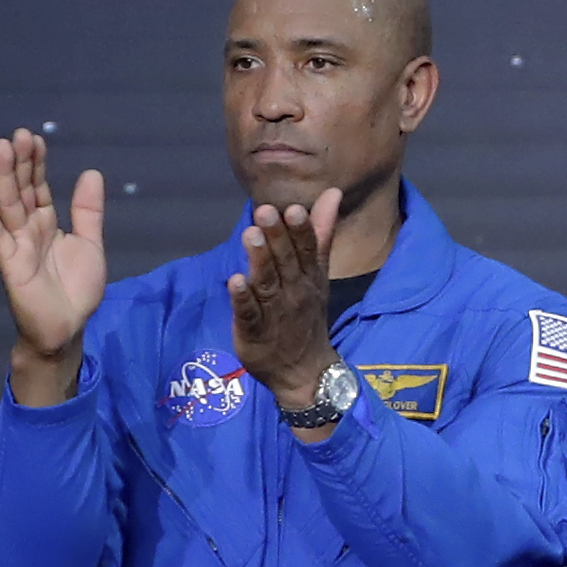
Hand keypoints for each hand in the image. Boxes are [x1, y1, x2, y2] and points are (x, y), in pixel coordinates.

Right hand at [0, 129, 109, 404]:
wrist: (67, 329)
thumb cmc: (76, 290)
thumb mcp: (90, 244)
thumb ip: (88, 211)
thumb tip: (91, 172)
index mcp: (46, 223)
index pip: (38, 186)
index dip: (36, 164)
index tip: (35, 138)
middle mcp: (28, 229)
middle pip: (21, 190)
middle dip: (20, 163)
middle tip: (18, 134)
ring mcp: (16, 245)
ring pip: (8, 205)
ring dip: (3, 177)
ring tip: (2, 148)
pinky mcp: (10, 264)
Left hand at [229, 189, 342, 416]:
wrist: (305, 372)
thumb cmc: (307, 315)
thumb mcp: (319, 275)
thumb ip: (321, 235)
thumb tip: (331, 194)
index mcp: (309, 277)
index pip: (308, 250)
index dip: (300, 230)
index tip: (293, 208)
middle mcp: (294, 292)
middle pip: (285, 262)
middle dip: (276, 237)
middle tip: (264, 211)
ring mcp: (274, 313)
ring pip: (267, 283)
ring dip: (259, 260)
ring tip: (250, 235)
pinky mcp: (254, 332)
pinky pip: (248, 314)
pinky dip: (242, 299)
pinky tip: (234, 281)